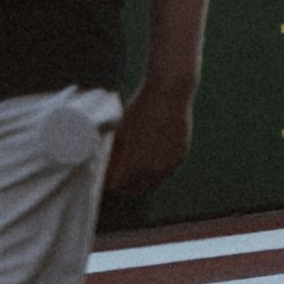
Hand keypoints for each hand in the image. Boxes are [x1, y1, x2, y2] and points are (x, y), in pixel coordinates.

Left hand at [106, 77, 195, 203]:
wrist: (170, 93)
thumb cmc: (139, 109)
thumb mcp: (119, 131)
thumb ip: (111, 154)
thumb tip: (103, 166)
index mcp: (134, 165)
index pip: (117, 186)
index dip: (109, 181)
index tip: (104, 174)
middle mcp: (153, 171)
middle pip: (135, 190)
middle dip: (125, 185)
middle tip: (116, 176)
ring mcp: (170, 164)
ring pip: (152, 182)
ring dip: (142, 178)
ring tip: (132, 165)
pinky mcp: (180, 156)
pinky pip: (165, 170)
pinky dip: (156, 167)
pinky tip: (150, 154)